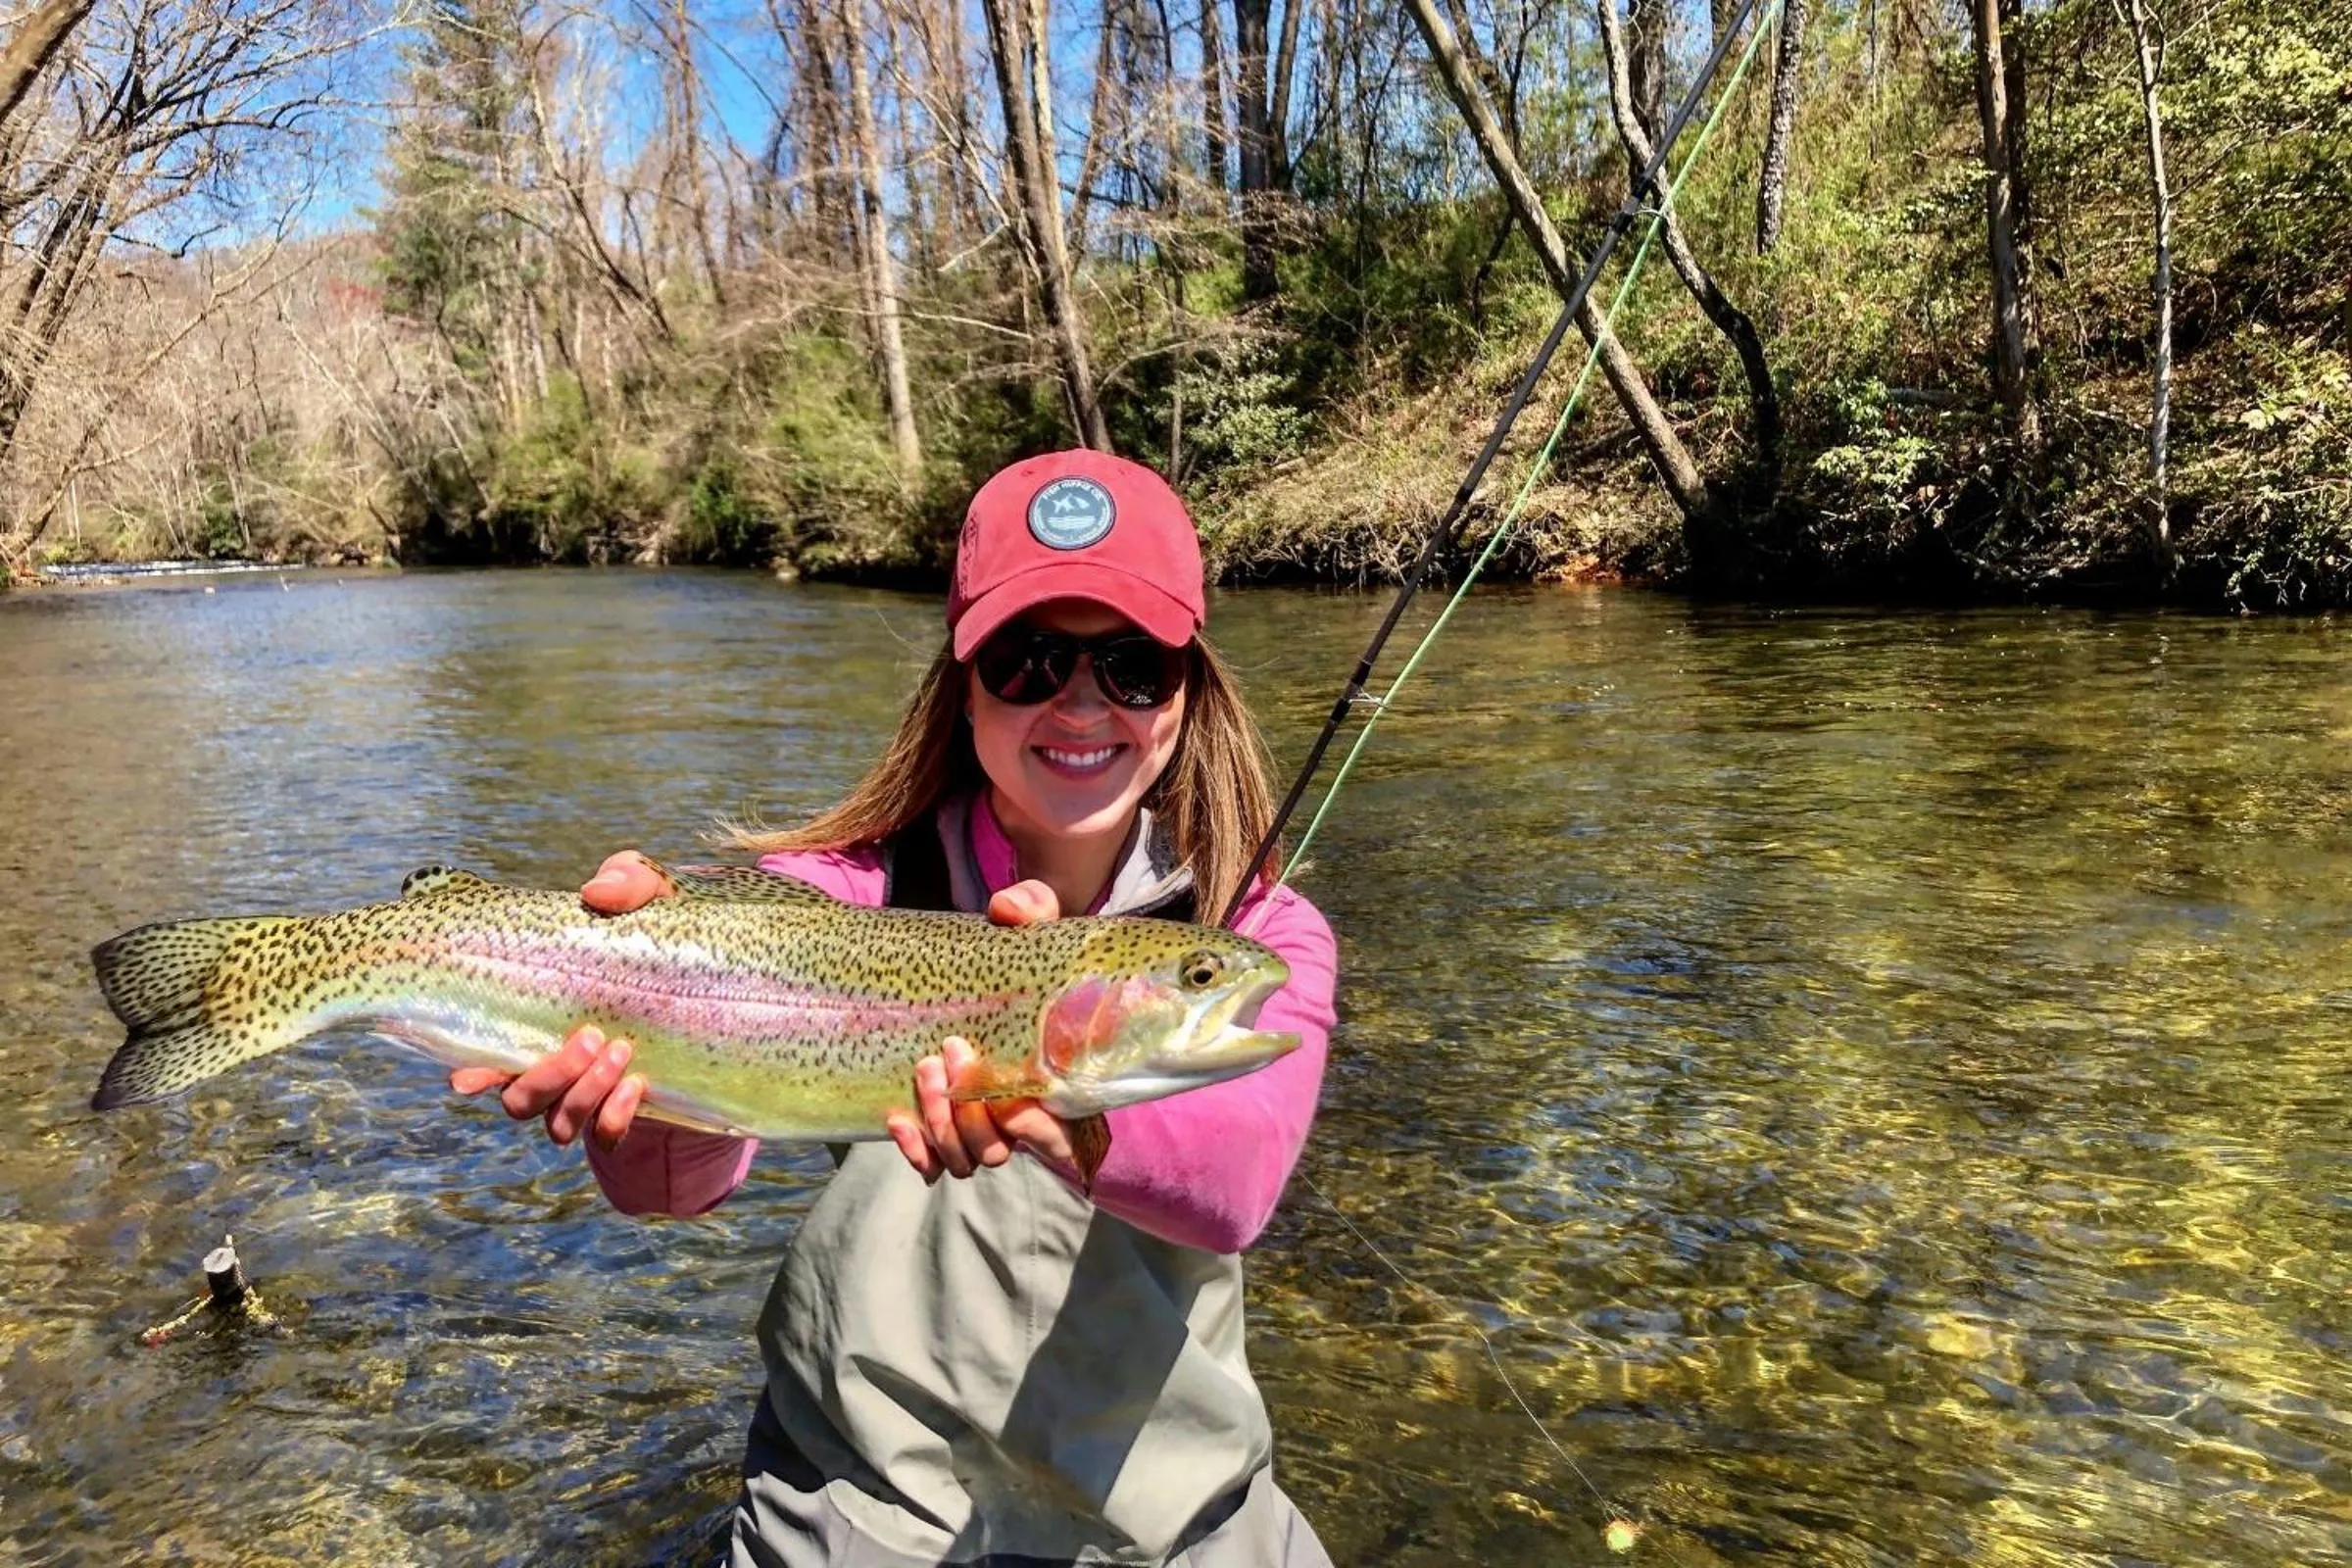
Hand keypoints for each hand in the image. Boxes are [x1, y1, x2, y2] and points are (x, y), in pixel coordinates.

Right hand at [447, 851, 667, 1149]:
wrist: (737, 993)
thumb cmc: (673, 940)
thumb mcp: (658, 902)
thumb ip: (629, 882)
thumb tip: (596, 893)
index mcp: (545, 1019)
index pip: (490, 1052)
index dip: (473, 1069)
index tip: (467, 1075)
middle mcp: (559, 1065)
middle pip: (518, 1099)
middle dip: (546, 1075)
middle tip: (592, 1035)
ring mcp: (593, 1095)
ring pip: (556, 1123)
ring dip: (581, 1094)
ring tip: (622, 1053)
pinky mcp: (631, 1116)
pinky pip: (605, 1140)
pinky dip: (612, 1120)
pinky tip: (638, 1088)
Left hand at [886, 879, 1076, 1181]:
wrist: (991, 975)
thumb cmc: (1023, 957)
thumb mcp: (1036, 927)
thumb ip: (1032, 911)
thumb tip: (1008, 910)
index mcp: (1059, 1085)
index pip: (1056, 1138)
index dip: (1030, 1125)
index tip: (1006, 1085)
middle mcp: (1023, 1117)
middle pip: (997, 1150)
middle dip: (968, 1113)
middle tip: (948, 1050)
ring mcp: (982, 1127)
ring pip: (964, 1160)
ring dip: (940, 1125)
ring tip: (923, 1068)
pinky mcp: (946, 1128)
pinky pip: (932, 1164)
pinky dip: (914, 1150)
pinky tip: (897, 1118)